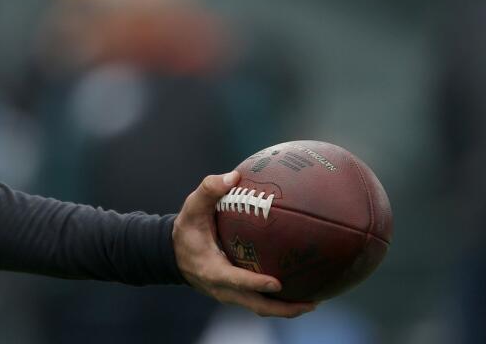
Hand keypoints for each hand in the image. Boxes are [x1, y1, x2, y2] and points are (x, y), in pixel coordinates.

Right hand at [173, 171, 316, 317]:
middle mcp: (222, 288)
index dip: (256, 284)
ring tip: (313, 301)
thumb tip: (235, 176)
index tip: (277, 283)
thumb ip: (209, 189)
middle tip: (311, 302)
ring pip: (260, 307)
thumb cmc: (186, 228)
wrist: (171, 252)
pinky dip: (277, 300)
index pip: (236, 281)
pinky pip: (258, 301)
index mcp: (212, 270)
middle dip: (284, 308)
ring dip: (285, 308)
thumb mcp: (192, 207)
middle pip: (256, 305)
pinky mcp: (234, 294)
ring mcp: (229, 295)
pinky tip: (297, 289)